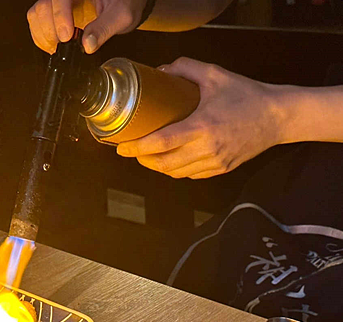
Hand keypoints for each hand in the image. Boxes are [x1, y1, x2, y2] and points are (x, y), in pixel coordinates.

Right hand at [27, 0, 144, 53]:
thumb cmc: (125, 2)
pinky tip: (53, 46)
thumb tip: (88, 45)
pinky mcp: (54, 13)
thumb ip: (105, 28)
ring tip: (58, 47)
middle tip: (65, 44)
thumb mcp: (122, 15)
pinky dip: (41, 37)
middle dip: (51, 29)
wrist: (125, 3)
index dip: (60, 15)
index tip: (67, 36)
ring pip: (36, 13)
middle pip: (44, 5)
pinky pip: (37, 22)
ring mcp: (58, 2)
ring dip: (43, 34)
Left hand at [116, 57, 282, 178]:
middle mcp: (207, 149)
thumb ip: (184, 69)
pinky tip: (169, 160)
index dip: (137, 148)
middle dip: (142, 159)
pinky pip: (190, 175)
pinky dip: (175, 170)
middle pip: (163, 163)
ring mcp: (214, 163)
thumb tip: (159, 71)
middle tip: (131, 150)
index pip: (161, 143)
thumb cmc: (247, 96)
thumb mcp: (215, 75)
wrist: (279, 117)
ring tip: (146, 155)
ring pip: (175, 173)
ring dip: (157, 166)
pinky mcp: (221, 170)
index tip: (121, 147)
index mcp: (203, 127)